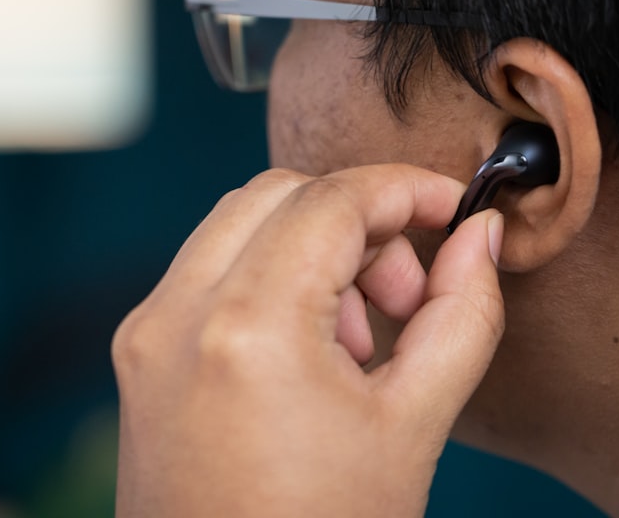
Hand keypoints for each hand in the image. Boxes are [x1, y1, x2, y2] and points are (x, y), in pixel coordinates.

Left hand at [112, 164, 504, 516]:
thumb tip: (479, 238)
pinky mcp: (139, 358)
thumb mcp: (414, 427)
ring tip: (358, 338)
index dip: (405, 190)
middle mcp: (177, 317)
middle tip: (406, 293)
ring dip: (312, 247)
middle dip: (358, 221)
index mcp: (249, 330)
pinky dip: (270, 277)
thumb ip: (461, 315)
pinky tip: (310, 350)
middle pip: (279, 193)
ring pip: (238, 224)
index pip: (332, 200)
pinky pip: (210, 271)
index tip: (451, 210)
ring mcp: (146, 336)